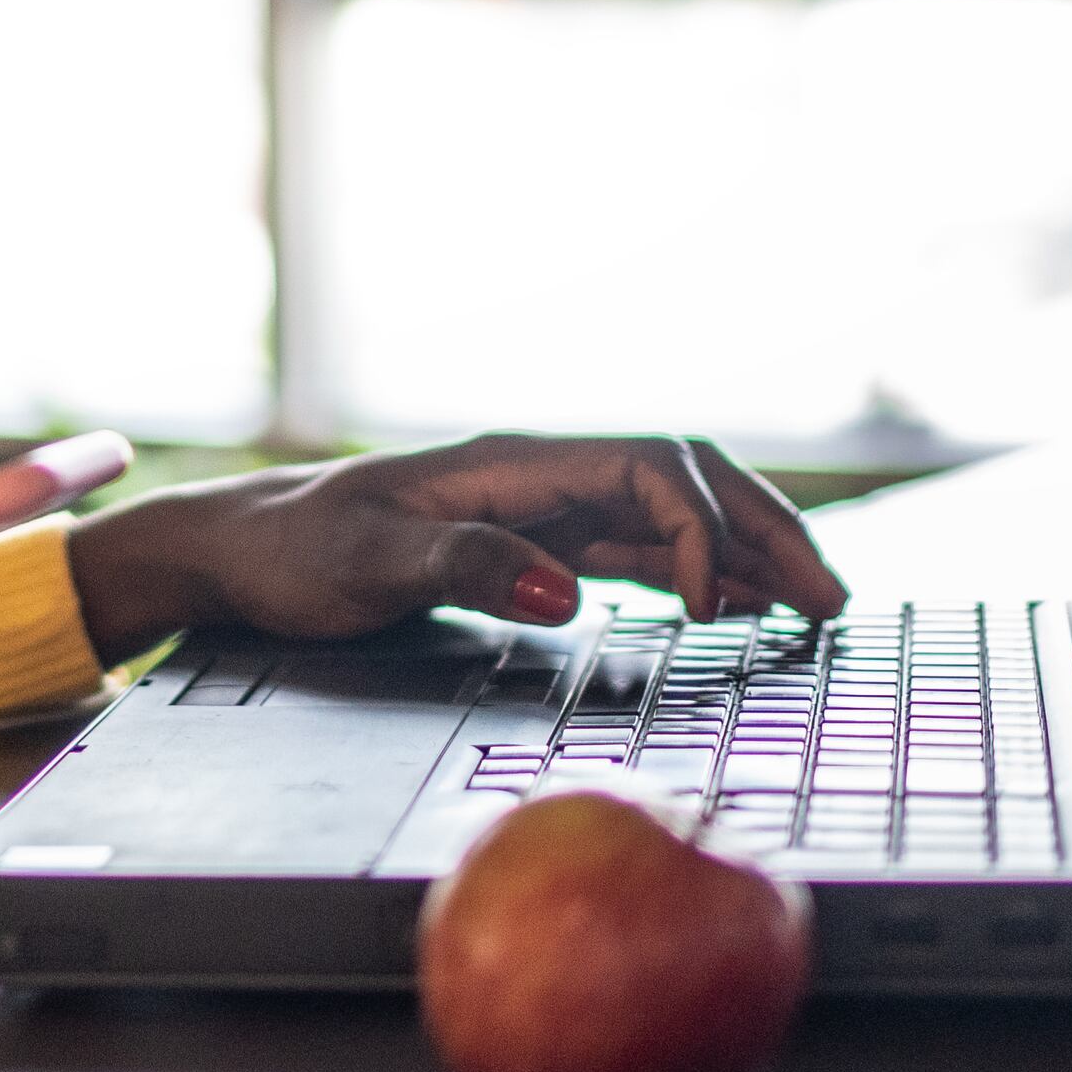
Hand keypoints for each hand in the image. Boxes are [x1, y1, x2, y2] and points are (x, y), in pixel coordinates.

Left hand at [63, 435, 847, 660]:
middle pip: (683, 478)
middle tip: (832, 597)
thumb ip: (467, 567)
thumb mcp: (366, 564)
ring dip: (743, 551)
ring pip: (670, 514)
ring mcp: (540, 509)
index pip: (646, 467)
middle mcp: (538, 475)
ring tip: (810, 605)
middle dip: (763, 528)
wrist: (238, 550)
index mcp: (510, 463)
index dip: (698, 527)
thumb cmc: (291, 552)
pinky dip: (694, 573)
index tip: (708, 608)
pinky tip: (729, 606)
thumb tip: (569, 590)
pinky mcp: (531, 548)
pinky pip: (635, 551)